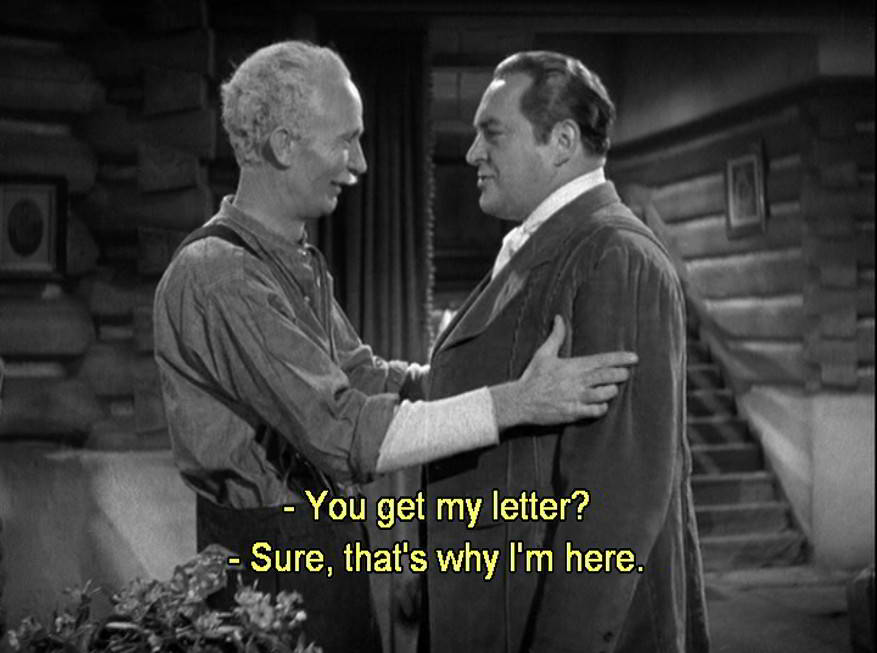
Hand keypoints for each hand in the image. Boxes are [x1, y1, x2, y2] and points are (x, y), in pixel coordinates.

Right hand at [491, 315, 636, 428]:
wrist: (520, 401)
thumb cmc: (532, 377)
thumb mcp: (543, 354)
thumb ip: (556, 336)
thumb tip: (559, 318)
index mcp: (572, 365)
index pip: (602, 360)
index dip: (620, 358)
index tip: (634, 358)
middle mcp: (577, 381)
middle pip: (607, 376)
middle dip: (620, 374)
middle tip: (626, 374)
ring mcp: (576, 397)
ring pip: (605, 394)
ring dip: (611, 391)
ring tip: (612, 389)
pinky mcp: (573, 412)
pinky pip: (595, 411)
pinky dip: (602, 408)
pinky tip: (601, 405)